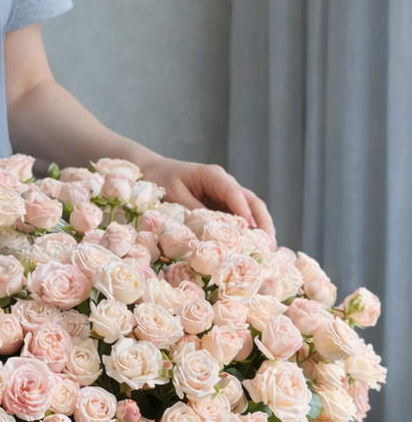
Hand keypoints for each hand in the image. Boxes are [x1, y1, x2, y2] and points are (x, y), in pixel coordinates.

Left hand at [142, 157, 275, 239]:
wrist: (152, 172)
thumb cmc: (160, 180)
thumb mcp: (174, 195)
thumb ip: (192, 211)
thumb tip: (211, 231)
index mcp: (213, 176)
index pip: (234, 192)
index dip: (243, 210)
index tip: (251, 227)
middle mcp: (224, 184)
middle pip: (251, 202)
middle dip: (262, 222)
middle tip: (269, 244)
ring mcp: (224, 196)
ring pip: (248, 211)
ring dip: (258, 229)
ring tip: (266, 249)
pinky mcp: (219, 206)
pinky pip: (236, 218)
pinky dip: (244, 231)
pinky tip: (250, 247)